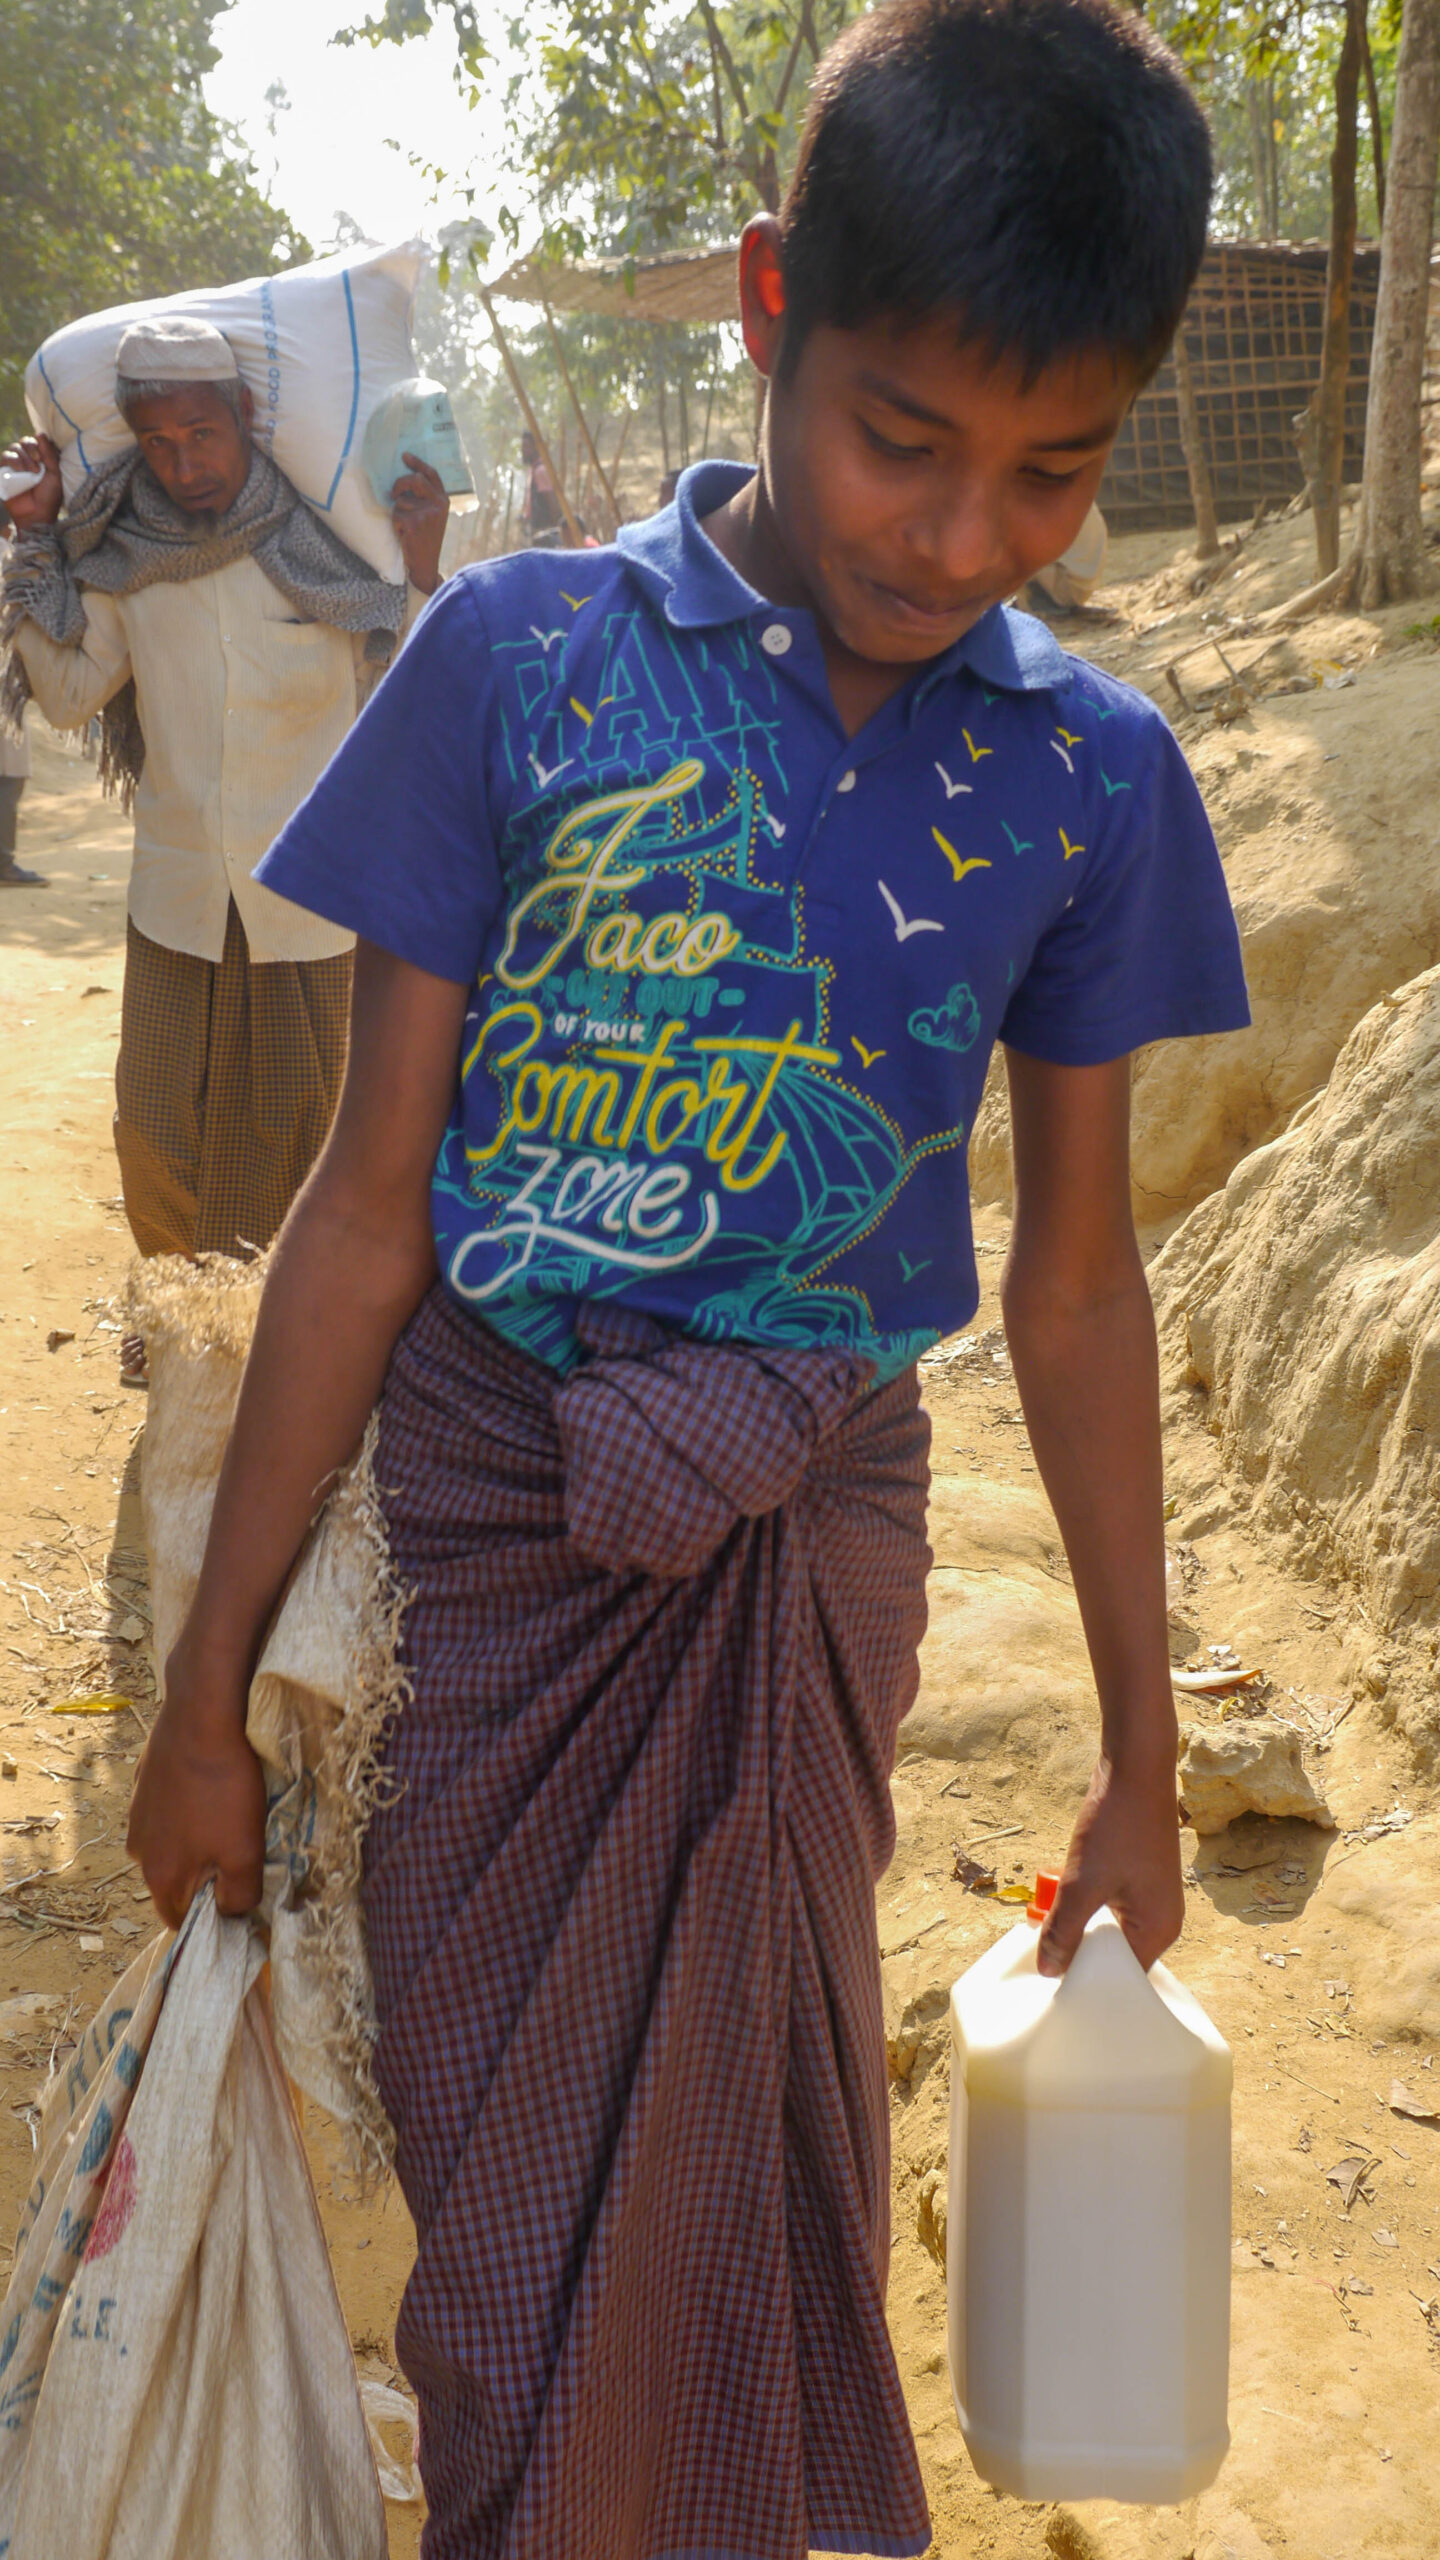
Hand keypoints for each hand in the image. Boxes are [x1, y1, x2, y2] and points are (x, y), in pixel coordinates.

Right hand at [1, 433, 62, 529]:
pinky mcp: (5, 472)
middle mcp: (27, 460)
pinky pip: (5, 457)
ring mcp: (15, 466)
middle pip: (24, 441)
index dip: (38, 444)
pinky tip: (19, 470)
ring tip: (30, 472)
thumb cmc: (49, 498)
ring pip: (14, 448)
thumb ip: (49, 454)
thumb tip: (40, 433)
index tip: (42, 457)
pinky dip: (12, 460)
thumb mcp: (54, 474)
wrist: (37, 516)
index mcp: (41, 459)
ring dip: (23, 457)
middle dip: (30, 450)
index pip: (36, 441)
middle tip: (37, 465)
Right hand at [126, 1653, 267, 1929]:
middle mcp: (138, 1853)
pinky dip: (186, 1814)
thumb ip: (239, 1897)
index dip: (212, 1919)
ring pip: (170, 1848)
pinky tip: (210, 1793)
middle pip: (175, 1884)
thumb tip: (232, 1916)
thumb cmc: (226, 1788)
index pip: (181, 1922)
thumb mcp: (245, 1852)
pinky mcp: (142, 1787)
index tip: (239, 1899)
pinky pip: (166, 1816)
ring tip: (227, 1819)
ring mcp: (136, 1818)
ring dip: (195, 1844)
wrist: (201, 1716)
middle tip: (240, 1855)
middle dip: (205, 1879)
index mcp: (161, 1877)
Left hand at [391, 450, 447, 594]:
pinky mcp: (414, 523)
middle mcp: (438, 504)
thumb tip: (406, 480)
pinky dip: (396, 524)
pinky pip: (396, 514)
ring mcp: (427, 513)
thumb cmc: (426, 538)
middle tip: (394, 493)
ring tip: (407, 526)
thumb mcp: (433, 515)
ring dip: (398, 512)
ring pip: (401, 500)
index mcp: (443, 500)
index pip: (431, 474)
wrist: (426, 563)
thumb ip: (426, 498)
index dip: (417, 463)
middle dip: (400, 484)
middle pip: (415, 480)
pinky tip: (405, 534)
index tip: (405, 456)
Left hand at [1036, 1749, 1183, 1977]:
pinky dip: (1082, 1905)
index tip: (1052, 1990)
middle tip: (1040, 1961)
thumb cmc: (1117, 1825)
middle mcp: (1160, 1920)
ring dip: (1075, 1926)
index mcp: (1158, 1931)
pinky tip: (1055, 1899)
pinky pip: (1105, 1907)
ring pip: (1105, 1930)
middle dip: (1077, 1954)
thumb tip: (1047, 1972)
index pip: (1122, 1980)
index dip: (1087, 1984)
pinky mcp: (1135, 1879)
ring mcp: (1149, 1898)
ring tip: (1042, 1931)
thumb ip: (1064, 1930)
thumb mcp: (1082, 1882)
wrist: (1135, 1767)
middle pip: (1113, 1958)